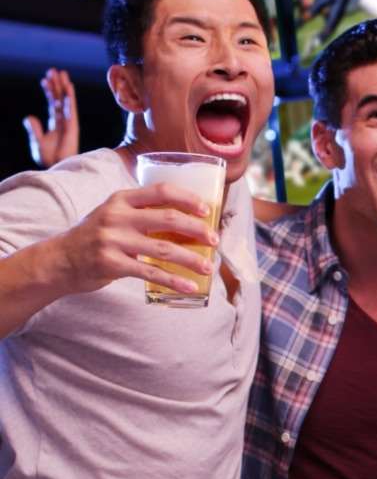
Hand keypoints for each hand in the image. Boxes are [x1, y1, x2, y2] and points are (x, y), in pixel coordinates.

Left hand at [23, 68, 79, 167]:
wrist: (57, 168)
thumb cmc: (49, 159)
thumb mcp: (37, 142)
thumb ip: (34, 129)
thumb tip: (29, 116)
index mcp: (55, 125)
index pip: (52, 104)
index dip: (49, 92)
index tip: (44, 80)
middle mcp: (63, 122)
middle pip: (59, 99)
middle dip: (56, 85)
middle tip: (53, 70)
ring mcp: (68, 123)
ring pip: (66, 101)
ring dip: (64, 87)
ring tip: (61, 73)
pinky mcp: (72, 126)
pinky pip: (70, 109)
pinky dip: (70, 97)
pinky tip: (68, 86)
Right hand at [56, 181, 217, 295]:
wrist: (61, 260)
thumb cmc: (95, 237)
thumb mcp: (113, 215)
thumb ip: (141, 213)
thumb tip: (184, 222)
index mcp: (121, 199)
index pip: (161, 191)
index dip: (187, 198)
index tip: (206, 210)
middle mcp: (118, 216)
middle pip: (167, 218)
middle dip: (196, 229)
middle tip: (214, 240)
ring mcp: (114, 240)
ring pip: (163, 248)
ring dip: (190, 259)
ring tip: (208, 267)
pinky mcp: (112, 264)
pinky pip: (151, 273)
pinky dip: (173, 281)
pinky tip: (189, 287)